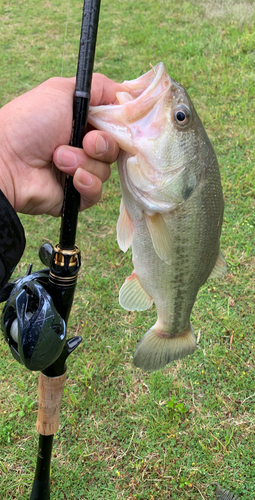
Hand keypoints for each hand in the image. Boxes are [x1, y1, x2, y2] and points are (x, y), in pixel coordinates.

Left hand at [0, 74, 122, 214]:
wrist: (6, 160)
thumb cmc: (30, 122)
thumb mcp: (62, 91)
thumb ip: (98, 86)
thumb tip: (128, 94)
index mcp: (82, 121)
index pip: (115, 125)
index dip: (120, 125)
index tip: (117, 121)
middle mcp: (82, 146)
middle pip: (115, 149)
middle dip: (102, 144)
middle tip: (85, 141)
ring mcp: (79, 172)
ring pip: (106, 171)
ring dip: (83, 162)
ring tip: (58, 158)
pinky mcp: (76, 195)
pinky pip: (97, 192)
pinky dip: (86, 183)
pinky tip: (69, 178)